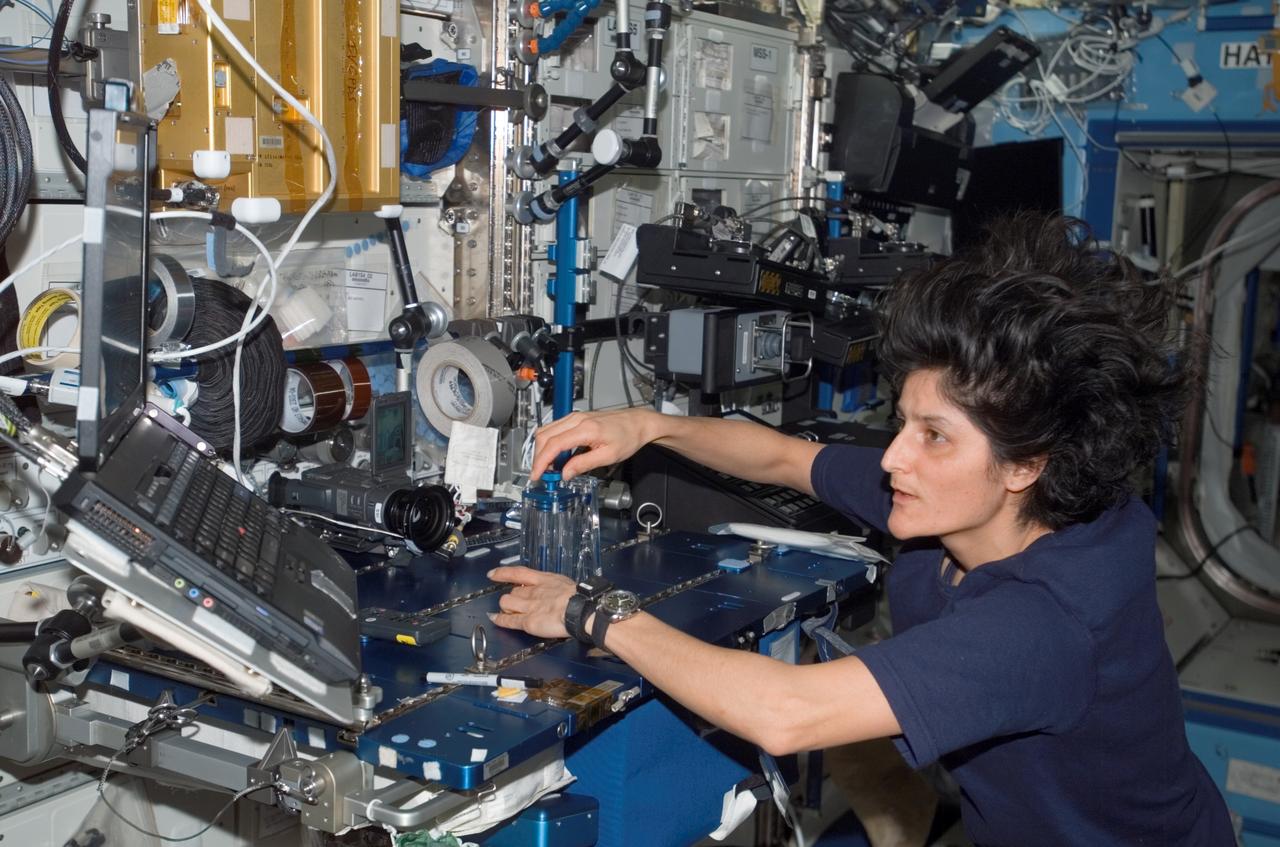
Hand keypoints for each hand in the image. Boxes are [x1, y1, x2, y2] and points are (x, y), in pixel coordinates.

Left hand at [487, 566, 576, 637]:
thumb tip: (555, 592)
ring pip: (506, 603)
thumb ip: (555, 587)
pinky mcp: (528, 621)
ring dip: (506, 607)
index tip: (493, 574)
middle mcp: (533, 591)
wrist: (580, 609)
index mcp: (544, 580)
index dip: (503, 573)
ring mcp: (529, 606)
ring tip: (510, 611)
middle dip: (512, 597)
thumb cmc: (579, 598)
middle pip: (513, 591)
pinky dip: (500, 619)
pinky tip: (494, 618)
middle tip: (516, 603)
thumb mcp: (565, 584)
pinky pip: (509, 620)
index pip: (519, 573)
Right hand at [530, 409, 660, 480]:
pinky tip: (557, 457)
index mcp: (585, 429)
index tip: (537, 475)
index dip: (541, 462)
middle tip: (542, 474)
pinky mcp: (576, 418)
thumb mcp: (608, 456)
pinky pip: (555, 429)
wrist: (637, 423)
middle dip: (539, 457)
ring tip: (550, 468)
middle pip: (544, 436)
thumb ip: (584, 464)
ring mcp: (575, 417)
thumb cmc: (628, 437)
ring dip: (543, 450)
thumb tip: (565, 473)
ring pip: (546, 431)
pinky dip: (550, 443)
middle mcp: (576, 419)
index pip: (553, 444)